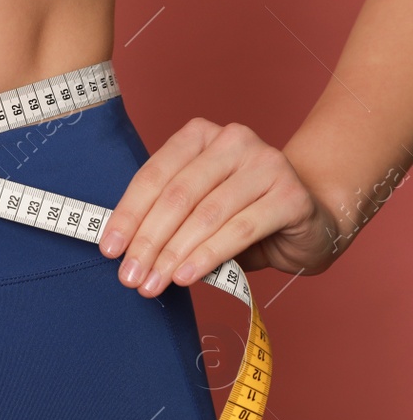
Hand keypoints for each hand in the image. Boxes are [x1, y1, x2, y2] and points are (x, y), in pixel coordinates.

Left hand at [98, 118, 342, 296]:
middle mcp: (233, 140)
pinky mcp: (291, 194)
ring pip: (206, 214)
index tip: (108, 249)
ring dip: (174, 254)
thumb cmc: (243, 214)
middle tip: (130, 276)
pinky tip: (186, 275)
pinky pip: (240, 229)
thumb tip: (121, 249)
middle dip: (148, 240)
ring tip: (154, 283)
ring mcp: (266, 163)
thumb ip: (164, 216)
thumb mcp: (196, 209)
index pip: (154, 176)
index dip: (128, 215)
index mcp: (200, 136)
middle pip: (177, 195)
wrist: (310, 220)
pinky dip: (208, 255)